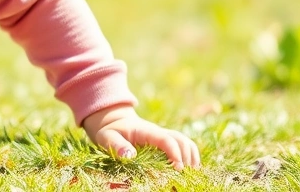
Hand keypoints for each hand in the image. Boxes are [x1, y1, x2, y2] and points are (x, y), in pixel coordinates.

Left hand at [82, 105, 199, 169]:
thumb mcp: (107, 137)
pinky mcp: (168, 144)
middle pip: (182, 141)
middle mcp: (160, 133)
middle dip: (187, 158)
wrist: (116, 123)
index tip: (177, 169)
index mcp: (147, 131)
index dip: (174, 153)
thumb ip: (117, 145)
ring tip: (191, 175)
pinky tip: (189, 172)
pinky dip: (191, 159)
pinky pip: (185, 148)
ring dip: (192, 158)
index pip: (166, 139)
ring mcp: (166, 138)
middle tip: (184, 175)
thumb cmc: (111, 132)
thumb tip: (130, 155)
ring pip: (186, 144)